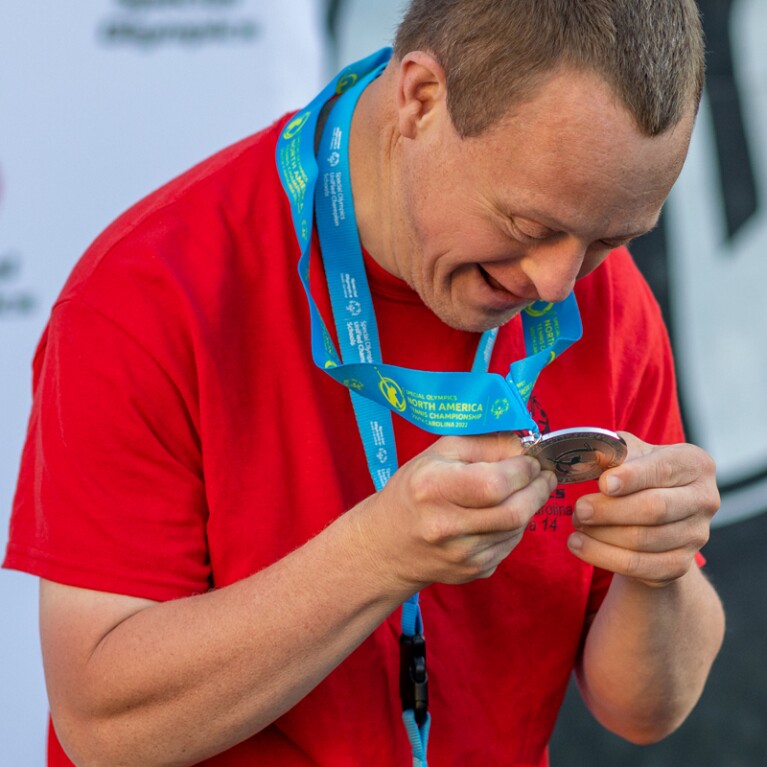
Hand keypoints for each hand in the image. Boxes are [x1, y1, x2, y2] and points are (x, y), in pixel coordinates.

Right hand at [354, 432, 556, 590]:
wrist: (387, 545)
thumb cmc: (414, 489)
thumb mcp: (440, 453)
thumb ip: (484, 444)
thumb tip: (524, 448)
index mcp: (434, 488)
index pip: (495, 483)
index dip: (522, 470)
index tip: (530, 461)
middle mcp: (446, 526)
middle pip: (514, 511)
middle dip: (538, 490)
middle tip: (544, 477)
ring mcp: (461, 555)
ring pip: (517, 530)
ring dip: (529, 508)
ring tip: (524, 492)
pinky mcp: (472, 572)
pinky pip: (509, 546)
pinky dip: (515, 528)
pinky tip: (504, 516)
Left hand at [568, 433, 719, 586]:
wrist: (653, 513)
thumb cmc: (637, 474)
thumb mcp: (628, 455)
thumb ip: (611, 453)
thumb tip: (589, 457)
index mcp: (694, 464)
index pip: (663, 470)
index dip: (632, 477)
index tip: (603, 484)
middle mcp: (704, 500)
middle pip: (656, 509)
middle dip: (610, 510)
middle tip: (579, 509)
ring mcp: (696, 536)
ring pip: (643, 541)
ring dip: (601, 535)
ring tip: (577, 525)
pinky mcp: (679, 565)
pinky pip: (638, 566)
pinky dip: (603, 556)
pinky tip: (580, 545)